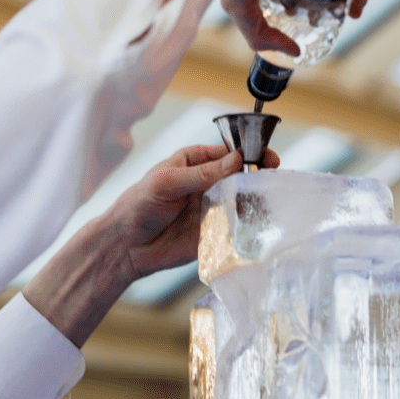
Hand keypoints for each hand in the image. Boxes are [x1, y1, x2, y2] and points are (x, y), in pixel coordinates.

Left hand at [24, 142, 278, 345]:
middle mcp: (209, 182)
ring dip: (258, 200)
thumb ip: (202, 173)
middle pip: (242, 175)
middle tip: (273, 179)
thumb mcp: (167, 182)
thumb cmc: (139, 205)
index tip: (267, 157)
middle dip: (259, 176)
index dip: (250, 153)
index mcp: (196, 161)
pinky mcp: (216, 232)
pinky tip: (259, 223)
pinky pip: (239, 226)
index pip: (230, 152)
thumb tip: (236, 160)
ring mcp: (214, 207)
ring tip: (269, 201)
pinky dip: (251, 224)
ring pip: (245, 200)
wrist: (126, 246)